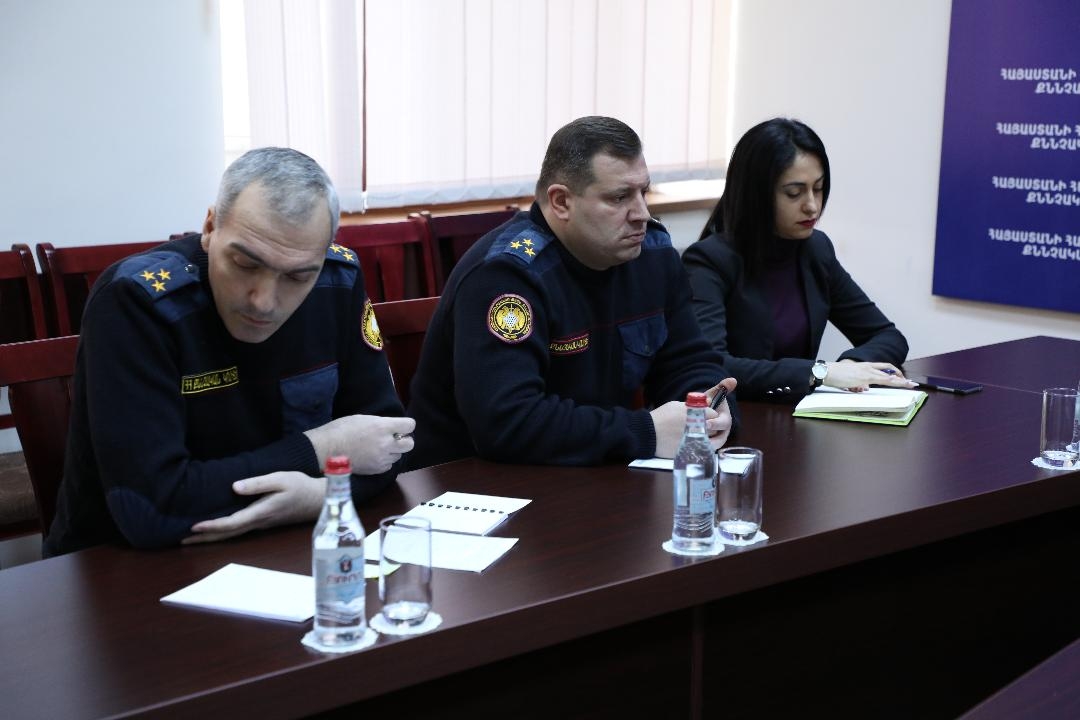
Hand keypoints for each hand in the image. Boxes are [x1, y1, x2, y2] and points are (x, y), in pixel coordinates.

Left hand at [182, 471, 325, 543]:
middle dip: (204, 538)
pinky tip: (215, 529)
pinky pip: (237, 530)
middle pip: (227, 534)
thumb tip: (235, 487)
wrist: (317, 500)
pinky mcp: (262, 521)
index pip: (231, 523)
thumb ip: (258, 483)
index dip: (212, 526)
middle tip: (181, 539)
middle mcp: (258, 522)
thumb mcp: (280, 479)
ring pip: (231, 534)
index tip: (193, 526)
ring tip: (191, 538)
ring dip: (211, 537)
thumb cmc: (300, 486)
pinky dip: (222, 532)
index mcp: (260, 512)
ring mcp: (260, 524)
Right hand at [303, 414, 415, 474]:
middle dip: (404, 440)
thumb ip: (380, 423)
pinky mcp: (376, 470)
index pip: (410, 425)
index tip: (401, 426)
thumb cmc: (339, 430)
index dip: (406, 425)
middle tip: (394, 438)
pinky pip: (388, 466)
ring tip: (378, 447)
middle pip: (410, 444)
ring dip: (393, 451)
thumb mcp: (362, 419)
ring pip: (398, 455)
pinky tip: (373, 456)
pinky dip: (384, 462)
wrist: (325, 450)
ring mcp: (381, 458)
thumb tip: (391, 427)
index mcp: (382, 427)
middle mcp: (385, 443)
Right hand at [650, 377, 737, 457]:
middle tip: (703, 426)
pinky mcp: (692, 451)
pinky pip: (704, 450)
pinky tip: (697, 444)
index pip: (713, 413)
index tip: (705, 415)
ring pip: (712, 440)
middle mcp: (700, 427)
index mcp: (697, 413)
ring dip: (708, 437)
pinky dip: (703, 447)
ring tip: (700, 435)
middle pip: (714, 427)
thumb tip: (706, 403)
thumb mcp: (676, 405)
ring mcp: (696, 440)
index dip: (710, 414)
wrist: (648, 434)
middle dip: (710, 426)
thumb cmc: (661, 417)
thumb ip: (692, 406)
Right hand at [823, 360, 917, 391]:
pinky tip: (900, 383)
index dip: (891, 372)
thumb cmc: (834, 375)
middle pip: (888, 369)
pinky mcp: (865, 377)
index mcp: (863, 366)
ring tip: (910, 384)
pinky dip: (893, 382)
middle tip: (910, 382)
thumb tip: (863, 388)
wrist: (827, 371)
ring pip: (888, 375)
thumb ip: (857, 383)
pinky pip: (883, 380)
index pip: (881, 368)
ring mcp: (867, 371)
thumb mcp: (848, 379)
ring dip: (900, 380)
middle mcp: (867, 367)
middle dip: (900, 376)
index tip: (898, 377)